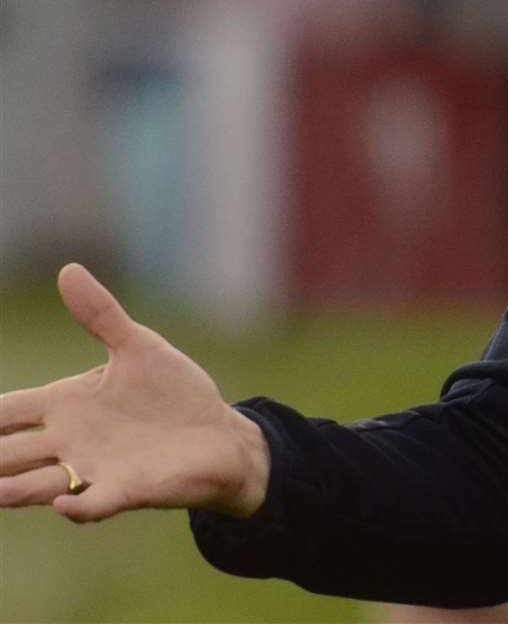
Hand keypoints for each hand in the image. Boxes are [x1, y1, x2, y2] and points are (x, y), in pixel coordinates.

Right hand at [0, 264, 270, 522]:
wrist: (219, 434)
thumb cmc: (173, 393)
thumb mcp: (138, 347)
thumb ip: (100, 315)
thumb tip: (68, 270)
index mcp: (65, 405)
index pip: (5, 413)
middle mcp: (69, 442)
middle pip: (8, 454)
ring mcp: (93, 470)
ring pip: (36, 485)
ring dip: (13, 489)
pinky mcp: (126, 490)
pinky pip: (93, 504)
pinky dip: (79, 505)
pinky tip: (65, 502)